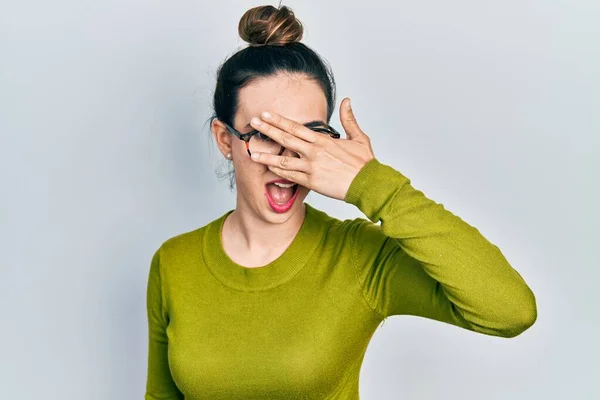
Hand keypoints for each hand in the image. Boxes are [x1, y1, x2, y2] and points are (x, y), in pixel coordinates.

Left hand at [249, 97, 374, 200]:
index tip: (266, 114)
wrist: (368, 183)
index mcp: (323, 140)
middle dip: (267, 130)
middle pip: (285, 139)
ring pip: (284, 160)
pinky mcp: (312, 182)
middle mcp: (314, 152)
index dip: (278, 120)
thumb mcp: (359, 137)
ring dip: (267, 157)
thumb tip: (347, 101)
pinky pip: (291, 177)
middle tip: (253, 123)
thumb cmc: (364, 163)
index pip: (295, 127)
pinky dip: (279, 173)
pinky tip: (269, 169)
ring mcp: (311, 168)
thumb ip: (349, 119)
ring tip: (252, 154)